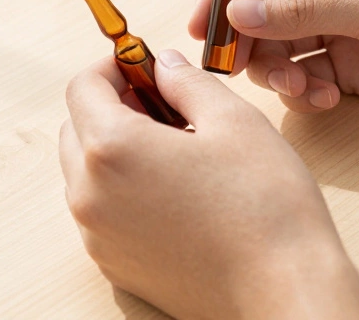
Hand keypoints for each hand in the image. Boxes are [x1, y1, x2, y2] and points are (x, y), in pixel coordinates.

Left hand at [60, 51, 358, 319]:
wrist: (282, 292)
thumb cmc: (265, 208)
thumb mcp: (233, 120)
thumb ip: (187, 82)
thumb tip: (165, 65)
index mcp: (112, 149)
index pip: (83, 87)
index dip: (114, 66)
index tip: (144, 65)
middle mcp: (91, 195)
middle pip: (76, 128)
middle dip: (112, 106)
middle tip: (164, 103)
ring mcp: (98, 237)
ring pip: (84, 173)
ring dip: (115, 150)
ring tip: (175, 149)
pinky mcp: (114, 266)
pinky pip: (102, 212)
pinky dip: (122, 190)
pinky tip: (174, 190)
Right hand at [188, 0, 358, 121]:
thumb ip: (303, 10)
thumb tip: (241, 11)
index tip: (206, 25)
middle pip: (266, 6)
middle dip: (249, 38)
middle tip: (237, 68)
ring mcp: (346, 25)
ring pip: (282, 45)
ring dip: (278, 70)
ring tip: (298, 88)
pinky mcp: (357, 65)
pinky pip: (308, 74)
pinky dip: (305, 89)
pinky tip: (324, 98)